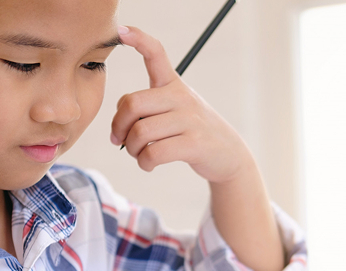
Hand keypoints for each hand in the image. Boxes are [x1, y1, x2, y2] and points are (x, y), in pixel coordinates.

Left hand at [111, 26, 255, 183]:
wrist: (229, 154)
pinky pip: (154, 153)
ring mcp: (189, 120)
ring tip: (138, 154)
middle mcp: (181, 97)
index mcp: (174, 85)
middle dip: (118, 126)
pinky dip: (144, 163)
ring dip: (131, 149)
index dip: (138, 40)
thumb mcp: (176, 111)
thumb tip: (116, 128)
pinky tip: (148, 164)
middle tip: (119, 140)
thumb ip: (147, 111)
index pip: (156, 54)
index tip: (121, 31)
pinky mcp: (193, 144)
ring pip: (140, 132)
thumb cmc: (193, 132)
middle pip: (132, 104)